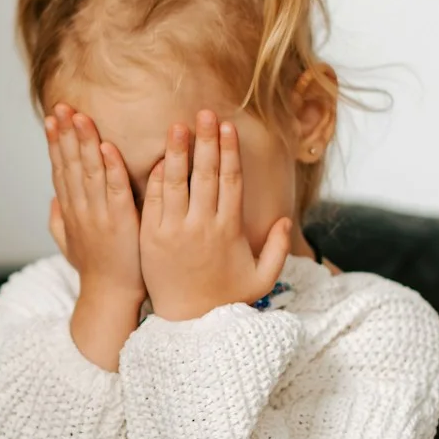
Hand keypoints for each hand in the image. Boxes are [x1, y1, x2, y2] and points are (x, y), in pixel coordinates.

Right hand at [45, 103, 142, 369]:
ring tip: (80, 116)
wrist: (110, 296)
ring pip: (89, 171)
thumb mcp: (72, 244)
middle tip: (61, 106)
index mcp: (71, 211)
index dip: (56, 143)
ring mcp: (98, 215)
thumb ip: (60, 221)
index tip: (53, 118)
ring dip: (84, 142)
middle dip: (66, 134)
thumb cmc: (97, 269)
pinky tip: (107, 147)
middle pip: (71, 164)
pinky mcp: (120, 223)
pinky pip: (114, 190)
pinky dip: (110, 168)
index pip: (61, 170)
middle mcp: (80, 209)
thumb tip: (52, 200)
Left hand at [140, 110, 290, 321]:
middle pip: (204, 174)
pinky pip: (153, 202)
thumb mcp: (261, 280)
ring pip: (175, 183)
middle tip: (204, 112)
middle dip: (205, 141)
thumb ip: (279, 250)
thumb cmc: (225, 301)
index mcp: (229, 230)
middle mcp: (201, 226)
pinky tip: (158, 158)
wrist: (187, 326)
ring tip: (178, 126)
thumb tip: (287, 221)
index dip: (229, 152)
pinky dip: (156, 179)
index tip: (228, 127)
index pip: (230, 181)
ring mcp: (173, 231)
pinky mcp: (151, 239)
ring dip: (177, 152)